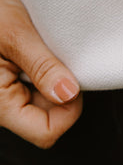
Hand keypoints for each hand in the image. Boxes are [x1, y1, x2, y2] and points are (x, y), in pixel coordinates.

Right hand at [0, 0, 81, 147]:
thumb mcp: (14, 32)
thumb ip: (41, 66)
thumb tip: (69, 94)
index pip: (46, 132)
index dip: (68, 110)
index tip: (73, 77)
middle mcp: (1, 102)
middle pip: (48, 118)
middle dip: (62, 90)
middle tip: (59, 55)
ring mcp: (7, 91)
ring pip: (45, 102)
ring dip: (54, 77)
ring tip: (45, 47)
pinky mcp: (10, 78)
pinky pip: (37, 85)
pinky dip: (46, 68)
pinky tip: (41, 46)